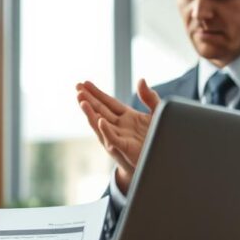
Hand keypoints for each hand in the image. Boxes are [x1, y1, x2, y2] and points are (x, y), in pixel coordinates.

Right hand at [75, 78, 159, 193]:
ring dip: (90, 112)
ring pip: (101, 122)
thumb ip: (149, 97)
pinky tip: (100, 121)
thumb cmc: (159, 137)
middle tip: (77, 87)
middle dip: (88, 98)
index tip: (85, 83)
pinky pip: (113, 138)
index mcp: (126, 116)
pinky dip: (106, 130)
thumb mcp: (157, 113)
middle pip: (100, 109)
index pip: (108, 102)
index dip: (96, 92)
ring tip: (81, 100)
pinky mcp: (124, 147)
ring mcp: (119, 136)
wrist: (163, 160)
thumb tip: (140, 80)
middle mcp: (119, 125)